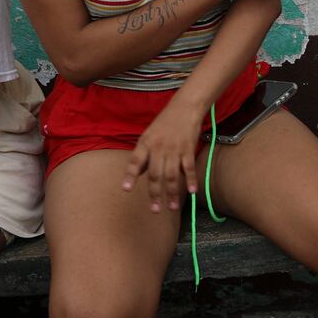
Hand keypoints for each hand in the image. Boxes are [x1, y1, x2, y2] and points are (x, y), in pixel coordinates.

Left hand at [123, 97, 203, 211]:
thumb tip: (140, 173)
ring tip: (171, 207)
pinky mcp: (188, 148)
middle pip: (155, 174)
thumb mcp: (149, 135)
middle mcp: (158, 147)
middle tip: (155, 209)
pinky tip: (191, 192)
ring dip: (172, 193)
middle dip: (155, 194)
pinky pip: (188, 167)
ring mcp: (174, 149)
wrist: (185, 107)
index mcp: (146, 143)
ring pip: (172, 175)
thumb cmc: (165, 122)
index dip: (130, 176)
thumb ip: (144, 155)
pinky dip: (190, 180)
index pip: (135, 161)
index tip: (126, 189)